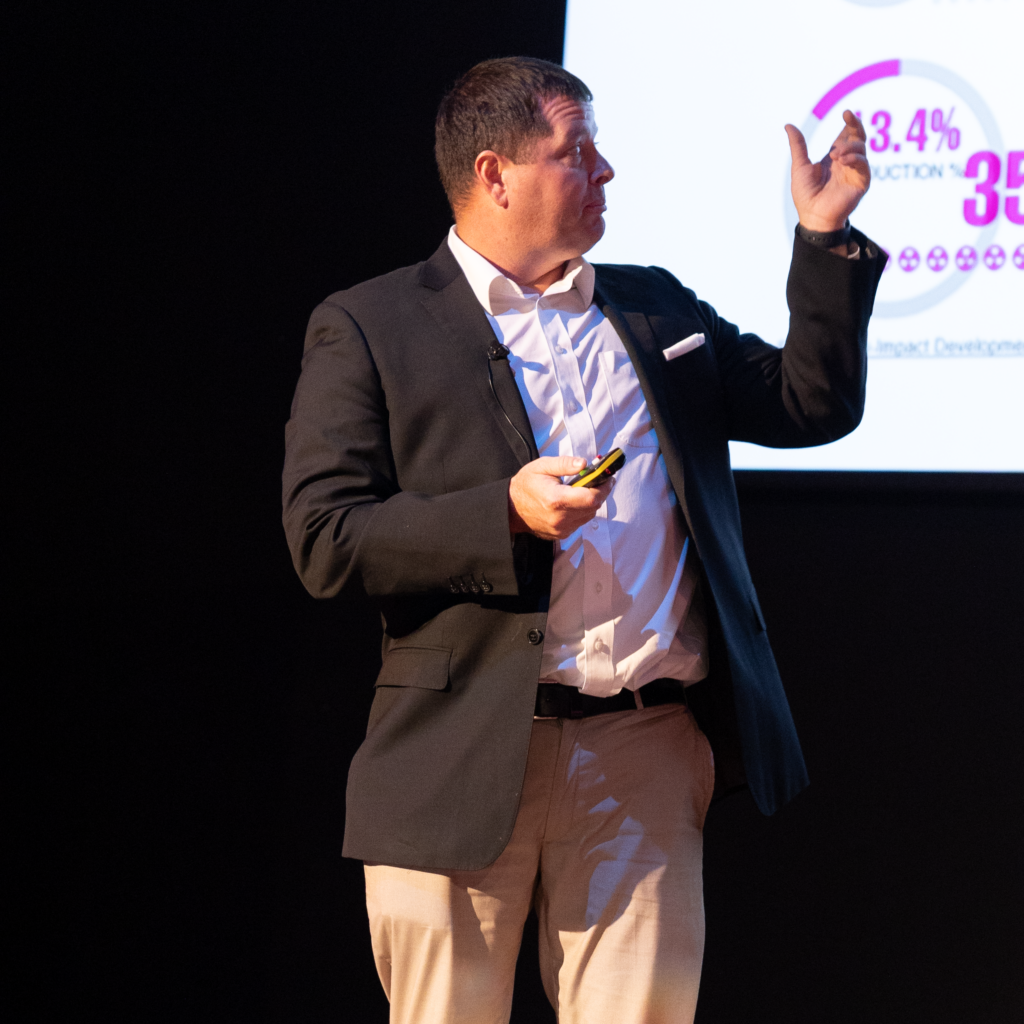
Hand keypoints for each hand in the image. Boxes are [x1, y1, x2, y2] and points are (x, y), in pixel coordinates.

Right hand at [509, 456, 612, 540]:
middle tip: (599, 480)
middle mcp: (560, 518)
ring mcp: (561, 529)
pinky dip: (582, 511)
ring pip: (589, 516)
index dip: (604, 487)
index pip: (591, 498)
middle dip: (600, 492)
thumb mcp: (542, 466)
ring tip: (584, 489)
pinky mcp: (561, 534)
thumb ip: (564, 464)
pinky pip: (580, 522)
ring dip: (591, 502)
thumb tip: (584, 464)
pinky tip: (574, 501)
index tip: (608, 477)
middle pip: (593, 507)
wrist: (510, 508)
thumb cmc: (526, 485)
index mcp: (556, 500)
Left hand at [785, 110, 869, 232]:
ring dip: (849, 147)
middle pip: (858, 137)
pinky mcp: (862, 181)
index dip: (849, 123)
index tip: (846, 113)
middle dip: (855, 125)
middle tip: (848, 116)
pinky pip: (863, 165)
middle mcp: (847, 162)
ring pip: (861, 148)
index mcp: (835, 156)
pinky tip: (842, 161)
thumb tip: (788, 125)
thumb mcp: (800, 166)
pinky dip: (854, 159)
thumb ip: (798, 145)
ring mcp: (855, 171)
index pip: (846, 134)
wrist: (812, 215)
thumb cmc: (805, 194)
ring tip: (835, 155)